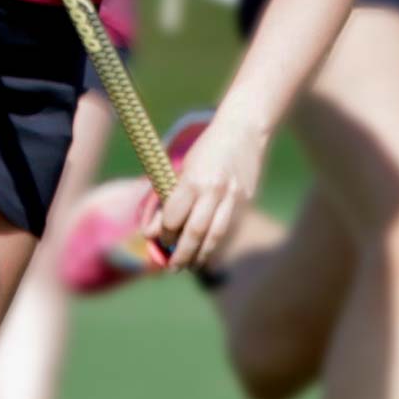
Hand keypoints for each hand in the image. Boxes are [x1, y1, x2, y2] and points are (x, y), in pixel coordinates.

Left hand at [133, 110, 267, 276]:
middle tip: (172, 268)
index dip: (164, 233)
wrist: (244, 130)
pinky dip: (216, 242)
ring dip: (201, 255)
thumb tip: (151, 232)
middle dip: (182, 254)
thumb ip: (168, 199)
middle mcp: (214, 190)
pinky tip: (207, 251)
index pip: (174, 217)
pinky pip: (229, 228)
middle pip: (195, 232)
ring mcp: (233, 197)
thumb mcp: (183, 168)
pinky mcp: (246, 201)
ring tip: (190, 266)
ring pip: (215, 236)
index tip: (159, 239)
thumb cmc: (207, 149)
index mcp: (193, 179)